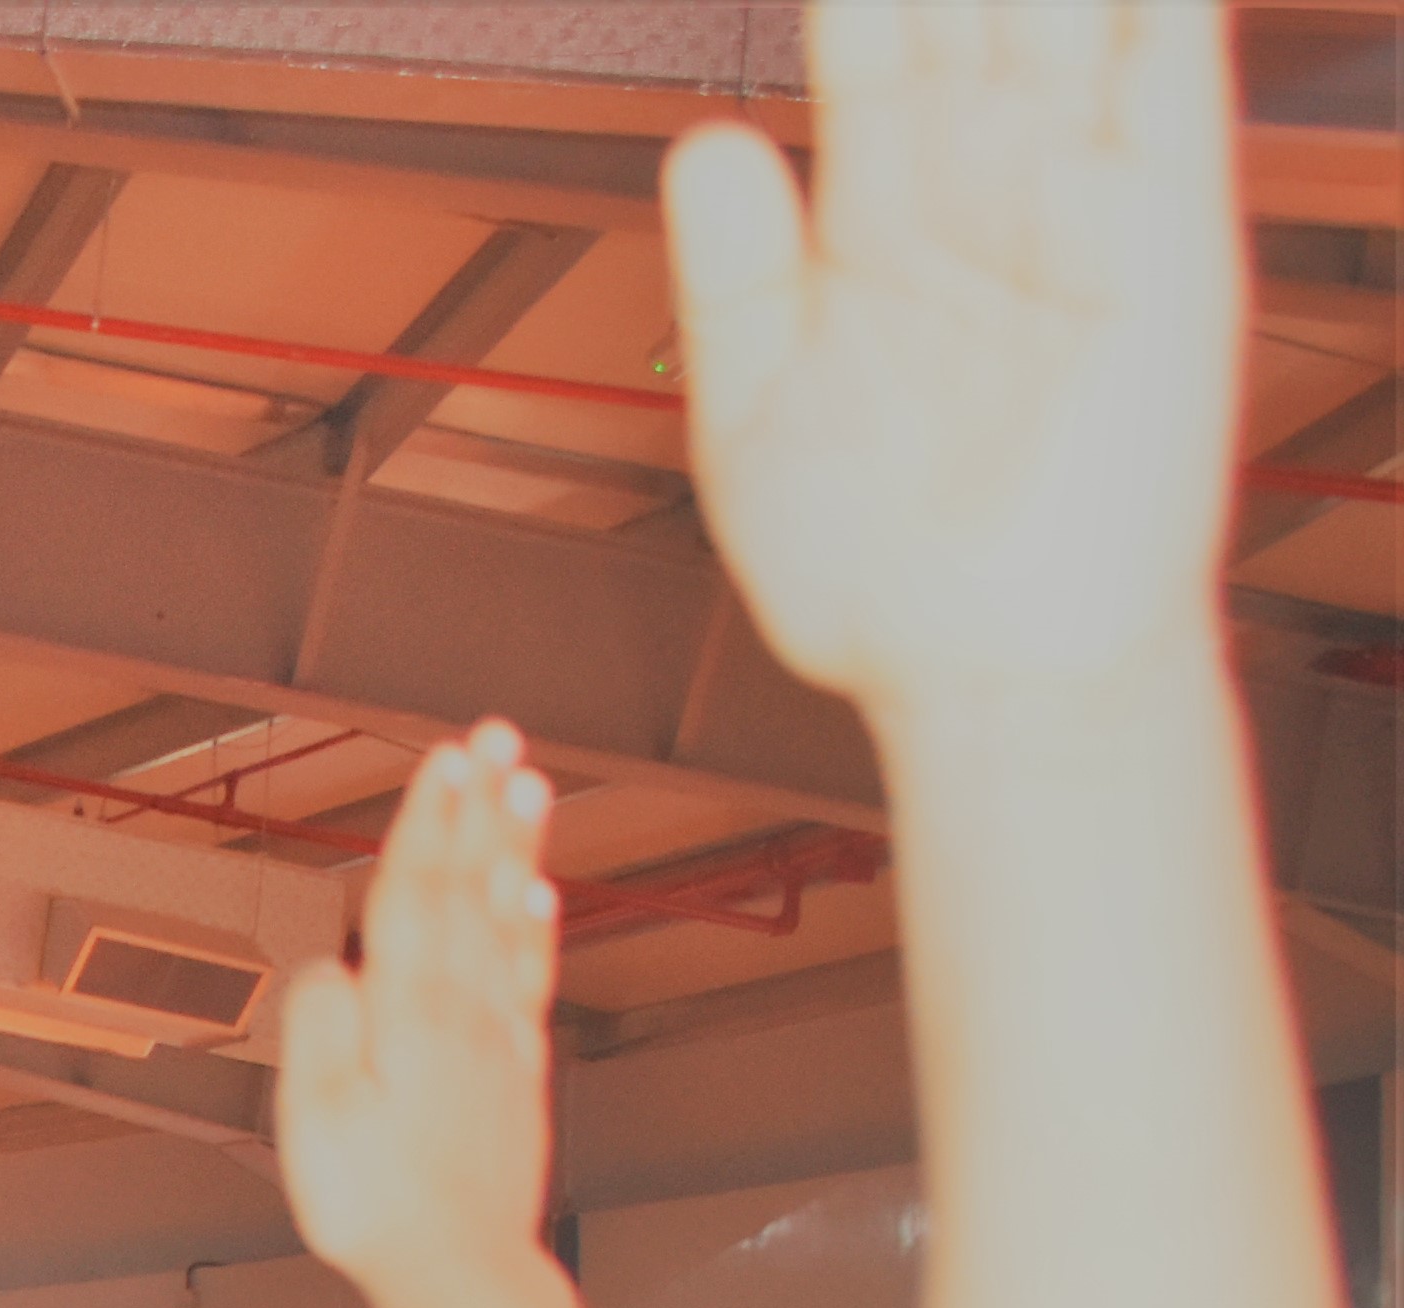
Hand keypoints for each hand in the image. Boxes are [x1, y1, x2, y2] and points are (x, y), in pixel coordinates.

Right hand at [279, 729, 564, 1298]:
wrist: (459, 1267)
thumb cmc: (377, 1204)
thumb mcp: (314, 1116)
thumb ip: (319, 1027)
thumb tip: (329, 966)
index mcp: (406, 1013)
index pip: (416, 895)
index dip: (428, 821)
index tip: (443, 758)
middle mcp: (462, 1011)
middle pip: (469, 890)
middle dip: (478, 809)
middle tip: (494, 739)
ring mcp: (497, 1039)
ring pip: (508, 923)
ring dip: (517, 848)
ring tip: (528, 785)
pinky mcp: (517, 1073)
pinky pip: (529, 981)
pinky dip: (537, 928)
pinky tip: (540, 897)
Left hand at [660, 5, 1236, 711]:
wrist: (978, 672)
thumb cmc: (874, 576)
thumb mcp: (753, 413)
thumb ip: (732, 270)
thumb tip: (708, 139)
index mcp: (880, 224)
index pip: (876, 39)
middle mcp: (983, 195)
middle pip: (972, 3)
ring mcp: (1077, 203)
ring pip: (1070, 14)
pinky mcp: (1163, 237)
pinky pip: (1170, 78)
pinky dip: (1153, 8)